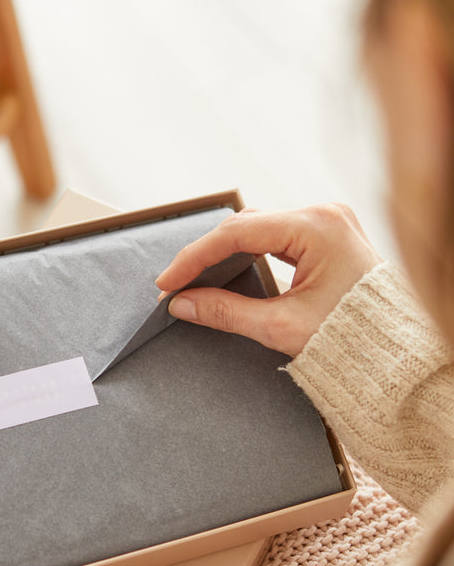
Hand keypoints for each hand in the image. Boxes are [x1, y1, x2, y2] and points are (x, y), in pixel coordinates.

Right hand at [155, 203, 380, 356]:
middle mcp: (323, 214)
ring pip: (257, 228)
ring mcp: (326, 223)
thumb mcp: (281, 327)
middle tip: (176, 284)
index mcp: (317, 226)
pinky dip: (246, 252)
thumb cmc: (352, 338)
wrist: (397, 351)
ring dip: (224, 251)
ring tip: (195, 278)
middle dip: (206, 254)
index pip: (237, 233)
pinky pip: (274, 235)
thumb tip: (182, 304)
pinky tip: (226, 268)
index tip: (167, 283)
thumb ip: (225, 312)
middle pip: (245, 224)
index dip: (195, 258)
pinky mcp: (326, 236)